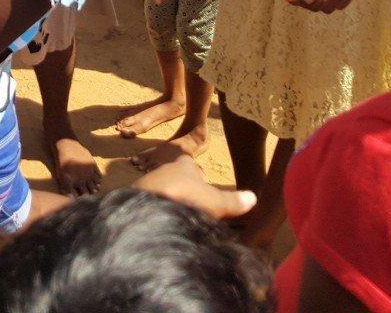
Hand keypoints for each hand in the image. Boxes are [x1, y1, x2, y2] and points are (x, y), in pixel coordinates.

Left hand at [134, 154, 255, 220]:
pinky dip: (161, 215)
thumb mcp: (215, 201)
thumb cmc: (183, 197)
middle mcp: (164, 170)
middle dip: (188, 195)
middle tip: (199, 212)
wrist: (145, 210)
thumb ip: (233, 201)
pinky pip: (153, 206)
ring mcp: (149, 185)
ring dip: (174, 206)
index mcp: (182, 164)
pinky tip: (167, 226)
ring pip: (165, 194)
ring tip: (184, 222)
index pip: (192, 166)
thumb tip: (254, 198)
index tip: (207, 192)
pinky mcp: (137, 201)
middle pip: (179, 181)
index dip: (201, 178)